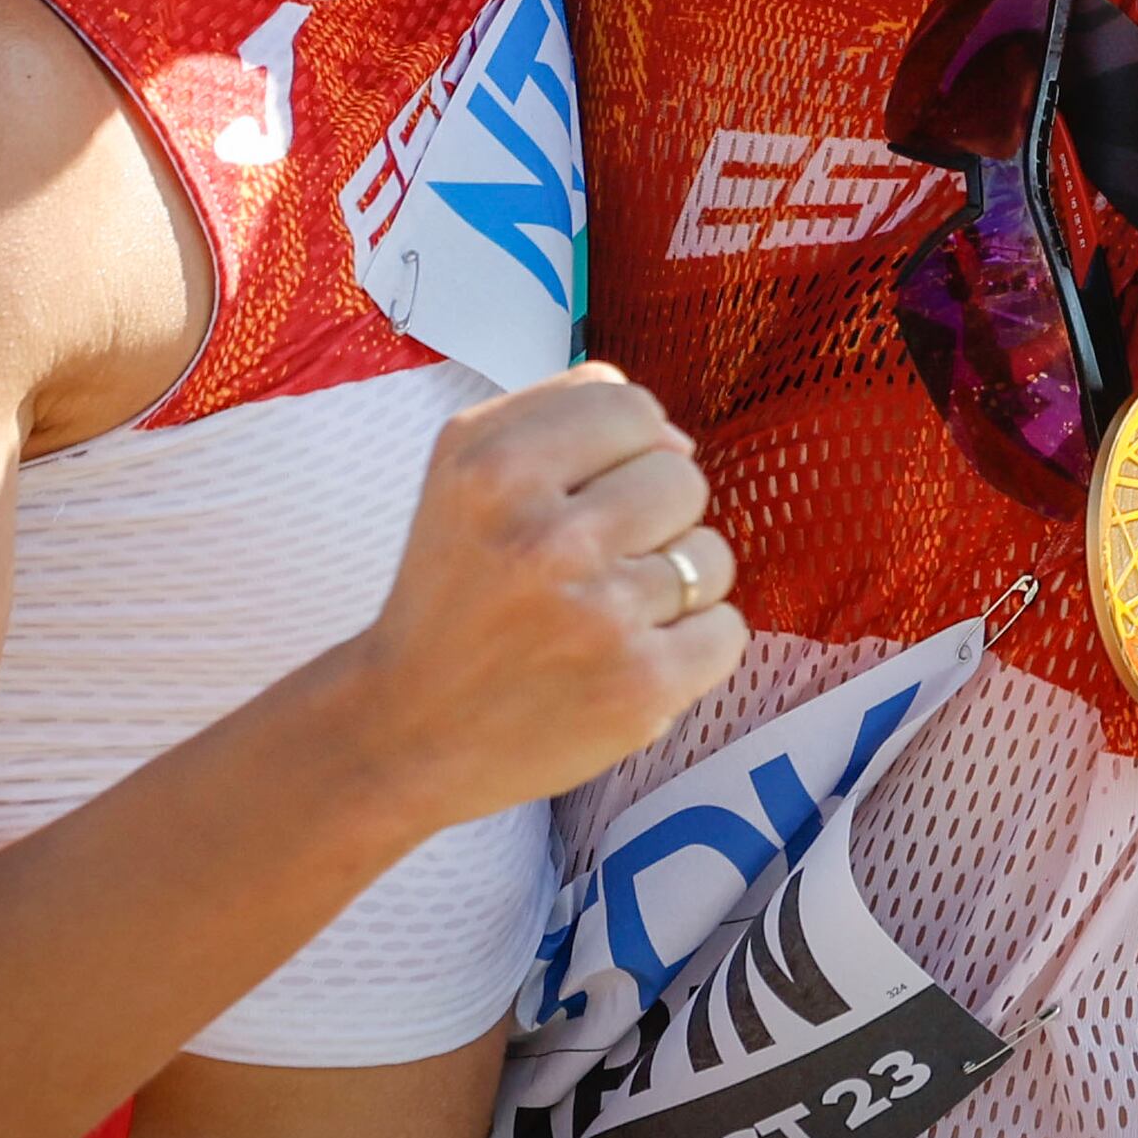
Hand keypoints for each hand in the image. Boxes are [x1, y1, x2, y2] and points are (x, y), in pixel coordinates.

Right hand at [351, 365, 743, 827]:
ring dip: (671, 585)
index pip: (632, 406)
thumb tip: (677, 441)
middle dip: (649, 518)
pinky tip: (628, 658)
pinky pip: (727, 629)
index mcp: (494, 468)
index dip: (622, 450)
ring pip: (710, 554)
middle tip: (586, 566)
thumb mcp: (464, 469)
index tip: (584, 494)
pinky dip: (692, 646)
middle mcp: (545, 538)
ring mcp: (599, 615)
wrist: (410, 730)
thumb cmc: (454, 593)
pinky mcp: (640, 685)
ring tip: (603, 616)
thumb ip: (565, 413)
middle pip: (683, 477)